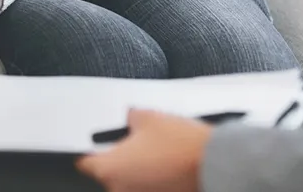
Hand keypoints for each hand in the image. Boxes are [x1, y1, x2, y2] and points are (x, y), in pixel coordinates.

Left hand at [76, 110, 211, 191]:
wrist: (216, 165)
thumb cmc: (180, 144)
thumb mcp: (145, 117)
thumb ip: (127, 118)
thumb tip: (128, 120)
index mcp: (110, 170)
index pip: (85, 163)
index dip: (88, 151)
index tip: (92, 145)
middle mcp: (121, 191)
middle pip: (108, 175)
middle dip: (117, 159)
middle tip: (131, 143)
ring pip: (129, 183)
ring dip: (136, 171)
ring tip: (152, 153)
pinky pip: (146, 189)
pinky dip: (151, 180)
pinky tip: (163, 166)